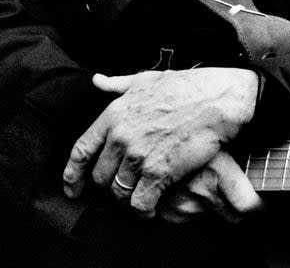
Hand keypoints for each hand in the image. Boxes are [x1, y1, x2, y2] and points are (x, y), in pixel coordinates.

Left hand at [61, 67, 258, 216]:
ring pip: (119, 192)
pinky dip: (143, 210)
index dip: (72, 174)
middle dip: (108, 187)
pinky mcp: (160, 172)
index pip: (81, 150)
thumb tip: (97, 81)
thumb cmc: (186, 86)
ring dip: (127, 200)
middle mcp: (121, 136)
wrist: (217, 98)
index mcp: (114, 114)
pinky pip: (140, 202)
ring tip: (137, 201)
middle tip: (120, 191)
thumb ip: (118, 84)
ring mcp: (139, 155)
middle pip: (100, 176)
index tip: (72, 188)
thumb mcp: (146, 79)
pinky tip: (150, 210)